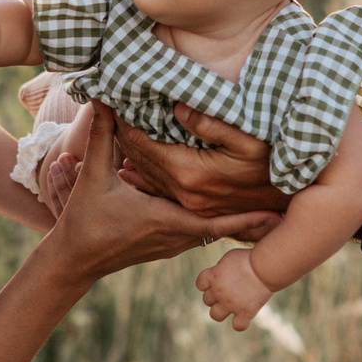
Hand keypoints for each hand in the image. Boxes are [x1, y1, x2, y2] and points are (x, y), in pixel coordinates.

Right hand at [42, 108, 269, 287]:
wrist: (76, 260)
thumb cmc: (85, 221)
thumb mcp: (94, 177)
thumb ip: (103, 138)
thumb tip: (103, 101)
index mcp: (166, 219)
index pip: (217, 222)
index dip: (249, 219)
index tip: (278, 213)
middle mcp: (176, 236)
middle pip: (222, 226)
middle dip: (252, 217)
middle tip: (284, 206)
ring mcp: (173, 244)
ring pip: (212, 230)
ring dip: (237, 221)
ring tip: (270, 210)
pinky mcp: (168, 245)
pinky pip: (200, 233)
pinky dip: (218, 223)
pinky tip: (230, 212)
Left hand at [112, 102, 288, 228]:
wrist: (288, 203)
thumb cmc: (272, 164)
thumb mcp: (246, 139)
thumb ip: (212, 123)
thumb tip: (179, 108)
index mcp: (189, 173)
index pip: (144, 145)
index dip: (126, 124)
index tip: (113, 103)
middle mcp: (184, 193)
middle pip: (141, 162)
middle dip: (123, 138)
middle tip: (108, 113)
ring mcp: (189, 205)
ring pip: (147, 178)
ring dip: (131, 157)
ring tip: (115, 135)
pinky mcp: (195, 210)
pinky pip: (159, 192)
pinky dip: (143, 177)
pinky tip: (130, 169)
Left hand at [197, 247, 272, 330]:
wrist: (265, 267)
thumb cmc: (249, 258)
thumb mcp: (229, 258)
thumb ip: (220, 268)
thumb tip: (220, 273)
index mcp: (213, 276)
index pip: (200, 284)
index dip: (207, 283)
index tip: (218, 280)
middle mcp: (218, 292)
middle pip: (207, 300)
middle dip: (215, 296)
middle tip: (230, 290)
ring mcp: (231, 304)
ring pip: (215, 315)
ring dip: (221, 311)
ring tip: (232, 304)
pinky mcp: (245, 312)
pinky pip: (238, 326)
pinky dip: (240, 323)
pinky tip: (245, 315)